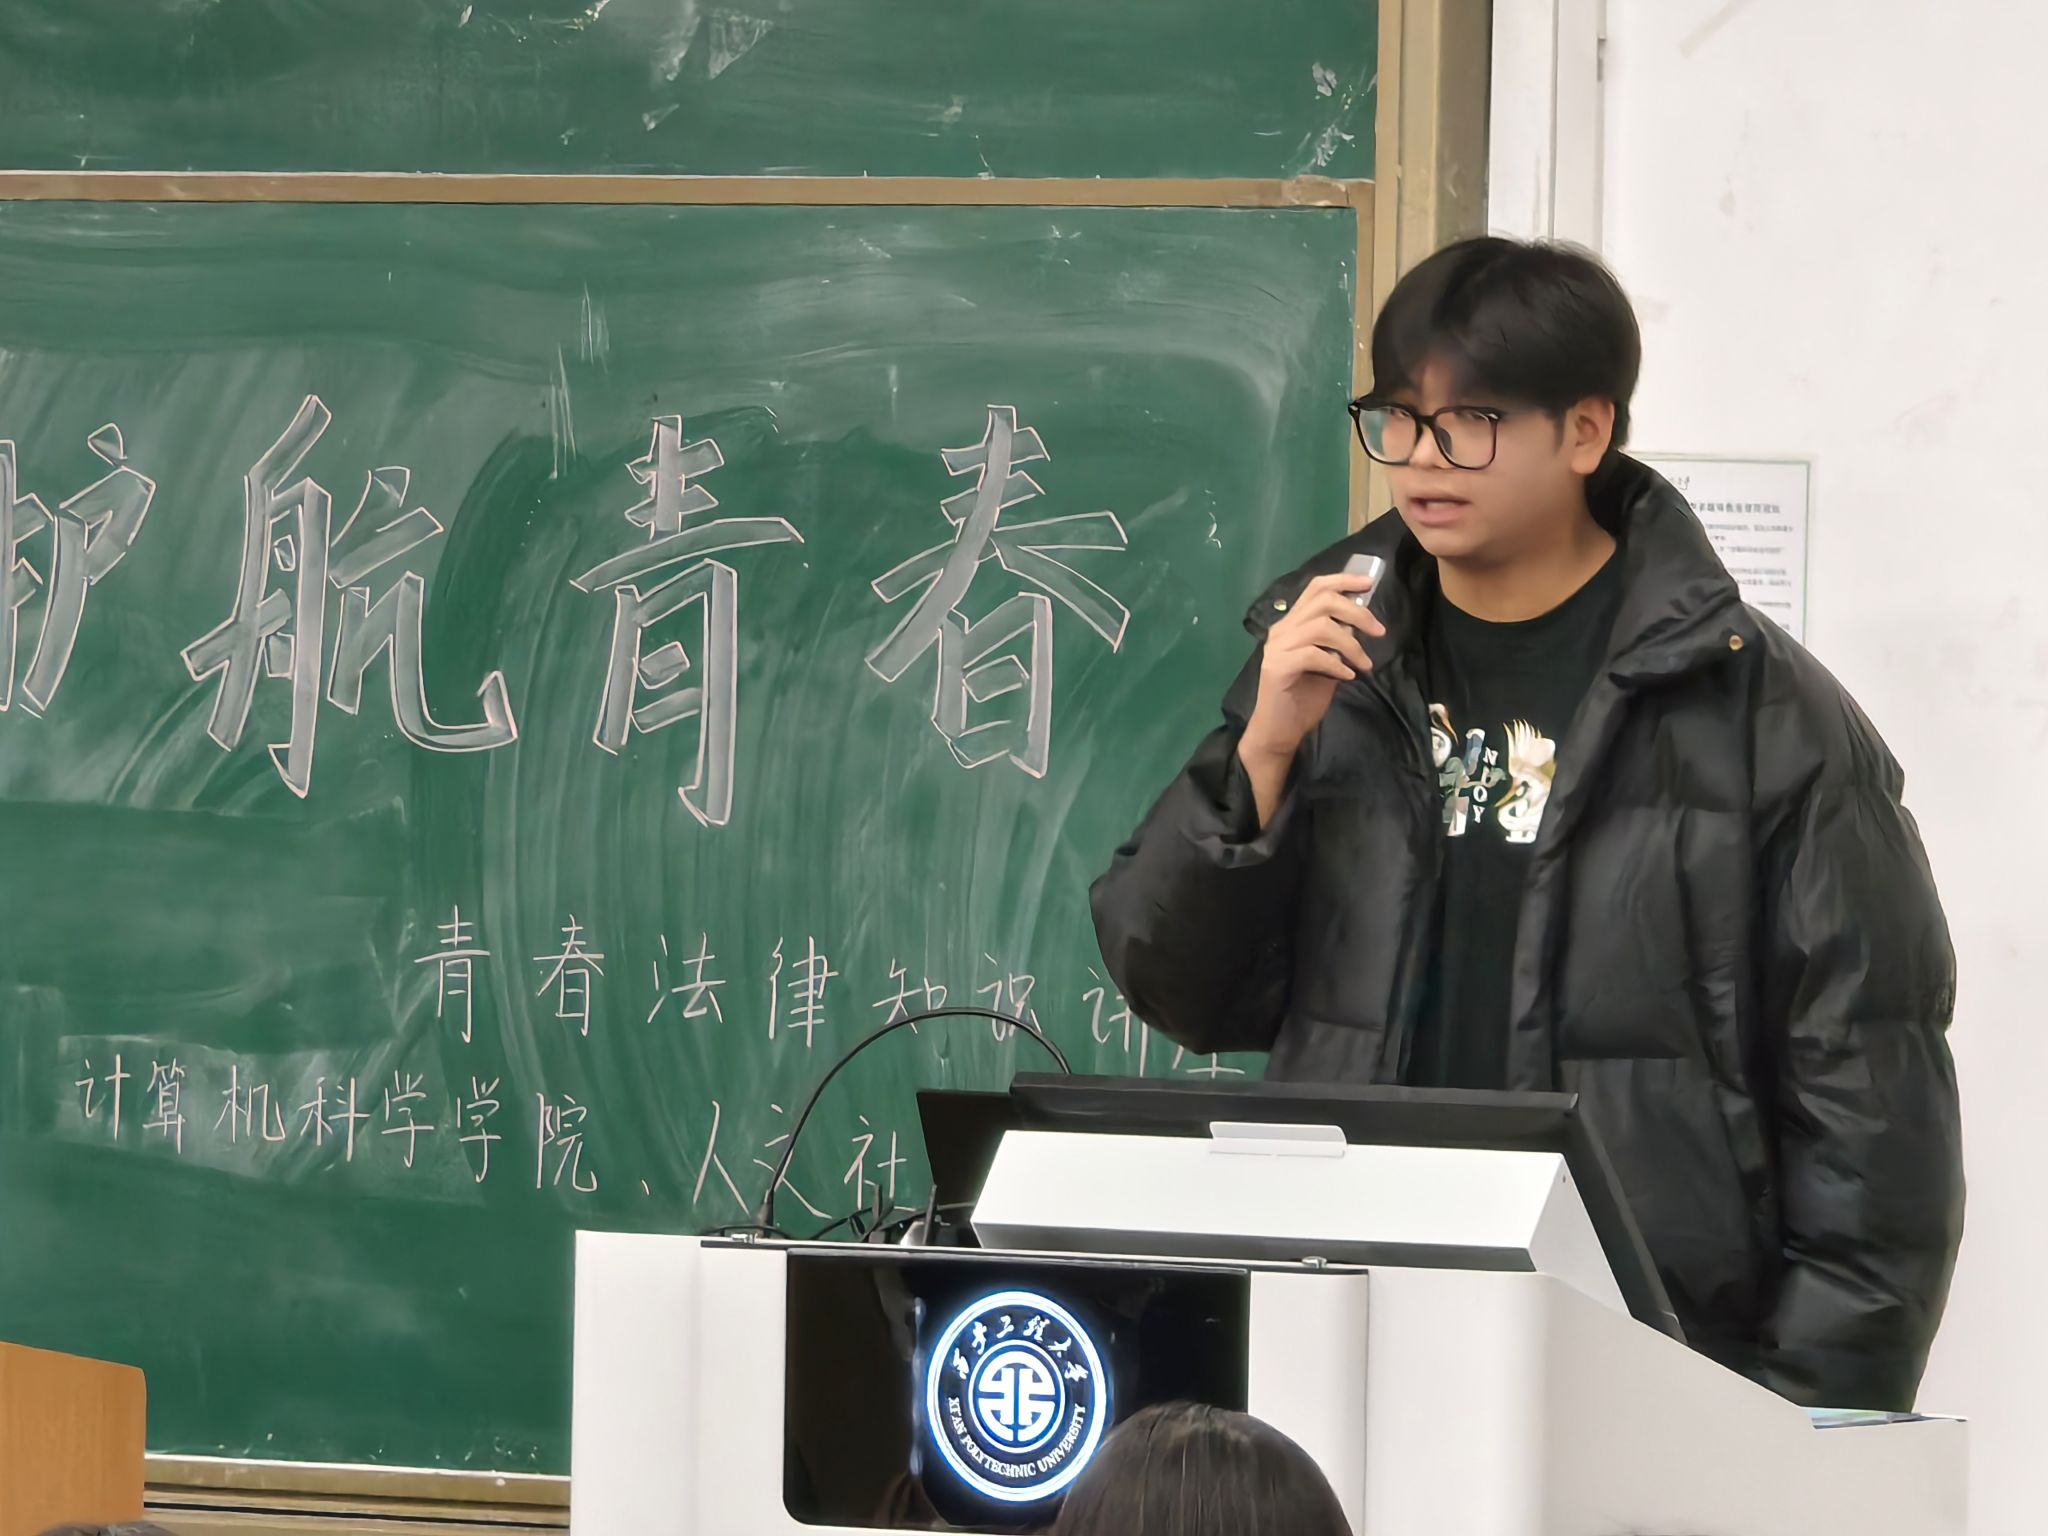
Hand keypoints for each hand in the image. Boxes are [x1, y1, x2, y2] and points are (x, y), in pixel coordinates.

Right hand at [1240, 570, 1385, 767]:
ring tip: (1364, 664)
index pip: (1315, 588)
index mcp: (1292, 624)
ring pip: (1320, 626)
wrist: (1279, 732)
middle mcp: (1281, 630)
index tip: (1369, 584)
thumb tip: (1362, 623)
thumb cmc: (1303, 698)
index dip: (1343, 581)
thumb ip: (1338, 641)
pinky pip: (1313, 654)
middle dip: (1357, 612)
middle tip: (1378, 632)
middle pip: (1322, 601)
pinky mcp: (1277, 667)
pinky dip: (1336, 663)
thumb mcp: (1328, 663)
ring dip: (1351, 644)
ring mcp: (1276, 647)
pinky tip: (1347, 676)